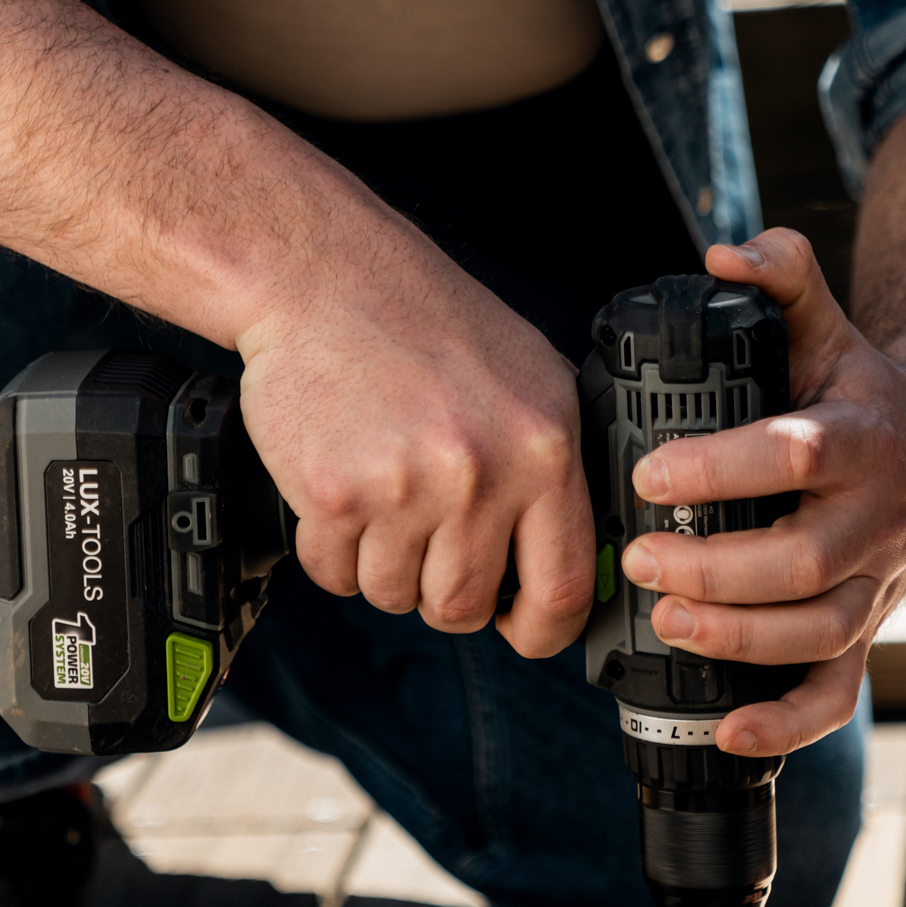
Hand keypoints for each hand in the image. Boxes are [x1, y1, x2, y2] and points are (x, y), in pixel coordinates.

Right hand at [235, 198, 594, 654]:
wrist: (325, 276)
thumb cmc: (429, 322)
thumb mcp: (534, 378)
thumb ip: (559, 467)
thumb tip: (579, 558)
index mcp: (543, 447)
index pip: (564, 588)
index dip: (544, 630)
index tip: (525, 629)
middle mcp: (479, 473)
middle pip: (465, 606)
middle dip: (446, 596)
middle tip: (433, 549)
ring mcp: (403, 489)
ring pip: (395, 595)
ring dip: (386, 569)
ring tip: (386, 500)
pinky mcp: (333, 496)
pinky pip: (334, 574)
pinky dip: (334, 553)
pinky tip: (345, 496)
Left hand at [616, 228, 905, 754]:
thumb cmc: (860, 391)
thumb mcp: (824, 325)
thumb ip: (780, 274)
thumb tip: (725, 255)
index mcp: (861, 441)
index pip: (795, 455)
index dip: (722, 468)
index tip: (651, 470)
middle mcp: (875, 520)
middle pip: (801, 563)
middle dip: (716, 568)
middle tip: (643, 558)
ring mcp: (873, 583)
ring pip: (815, 631)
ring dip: (739, 639)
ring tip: (668, 622)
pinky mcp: (864, 630)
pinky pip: (835, 692)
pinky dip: (785, 724)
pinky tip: (729, 732)